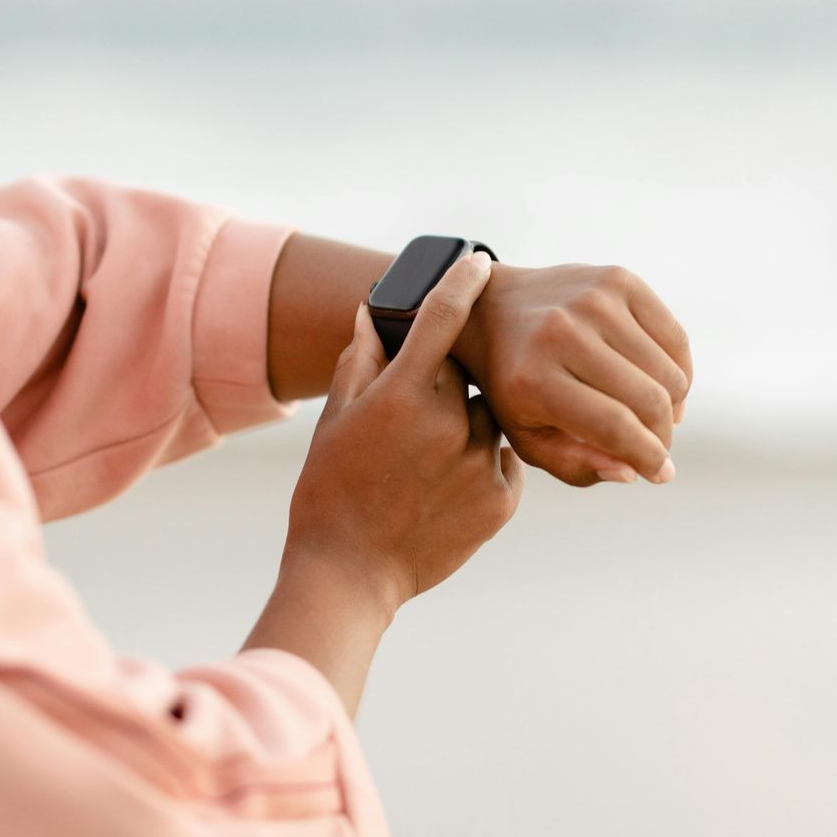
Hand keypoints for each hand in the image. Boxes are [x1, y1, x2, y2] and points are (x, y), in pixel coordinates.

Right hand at [283, 253, 525, 610]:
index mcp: (402, 396)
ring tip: (427, 464)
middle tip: (416, 420)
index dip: (462, 284)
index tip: (478, 264)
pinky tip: (445, 489)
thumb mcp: (335, 421)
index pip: (443, 319)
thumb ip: (360, 362)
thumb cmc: (331, 492)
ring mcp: (480, 463)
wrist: (351, 572)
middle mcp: (449, 424)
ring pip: (491, 419)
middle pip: (468, 377)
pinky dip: (483, 464)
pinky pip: (505, 460)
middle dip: (449, 385)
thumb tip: (371, 314)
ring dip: (468, 427)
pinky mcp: (502, 500)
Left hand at [452, 262, 692, 487]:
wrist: (493, 310)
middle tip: (657, 446)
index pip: (613, 427)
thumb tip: (633, 472)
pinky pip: (675, 337)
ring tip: (657, 417)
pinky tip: (664, 386)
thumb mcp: (527, 436)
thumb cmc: (513, 386)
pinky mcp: (618, 279)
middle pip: (648, 400)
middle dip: (662, 436)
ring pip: (668, 372)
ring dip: (673, 406)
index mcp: (533, 379)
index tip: (662, 474)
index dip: (648, 457)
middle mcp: (563, 333)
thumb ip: (576, 465)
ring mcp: (593, 300)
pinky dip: (679, 370)